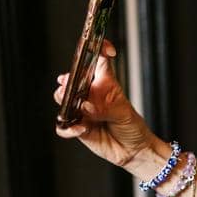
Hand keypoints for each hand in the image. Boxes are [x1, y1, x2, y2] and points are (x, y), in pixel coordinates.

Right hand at [53, 40, 158, 167]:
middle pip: (72, 79)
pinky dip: (68, 128)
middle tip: (68, 84)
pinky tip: (80, 129)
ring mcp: (81, 110)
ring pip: (62, 99)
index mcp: (105, 84)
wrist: (134, 150)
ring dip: (63, 100)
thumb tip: (85, 106)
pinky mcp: (77, 128)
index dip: (99, 50)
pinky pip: (64, 126)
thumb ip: (105, 108)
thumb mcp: (124, 113)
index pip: (99, 61)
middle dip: (67, 80)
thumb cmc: (132, 127)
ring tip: (73, 105)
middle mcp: (90, 95)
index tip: (103, 47)